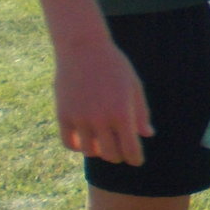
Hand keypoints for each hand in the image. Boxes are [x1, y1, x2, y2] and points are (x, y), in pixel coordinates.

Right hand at [53, 33, 152, 163]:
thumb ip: (141, 113)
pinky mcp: (63, 115)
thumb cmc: (115, 66)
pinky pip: (69, 143)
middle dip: (119, 156)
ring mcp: (80, 119)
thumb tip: (147, 135)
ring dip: (99, 151)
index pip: (130, 149)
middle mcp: (101, 120)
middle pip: (111, 154)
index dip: (135, 159)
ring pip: (90, 151)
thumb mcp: (134, 87)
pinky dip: (78, 146)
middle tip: (122, 152)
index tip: (136, 160)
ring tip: (104, 144)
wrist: (83, 48)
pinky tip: (85, 140)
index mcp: (122, 114)